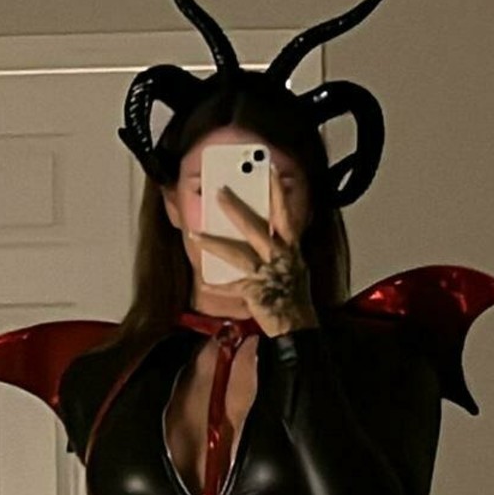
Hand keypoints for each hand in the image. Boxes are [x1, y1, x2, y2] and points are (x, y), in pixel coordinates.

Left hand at [190, 163, 318, 338]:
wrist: (297, 325)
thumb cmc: (295, 295)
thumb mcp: (295, 264)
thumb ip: (283, 245)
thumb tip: (269, 228)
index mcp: (290, 247)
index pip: (284, 213)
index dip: (278, 190)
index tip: (268, 169)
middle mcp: (279, 257)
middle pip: (255, 227)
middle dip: (236, 209)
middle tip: (220, 192)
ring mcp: (266, 274)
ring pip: (237, 254)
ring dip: (215, 243)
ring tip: (196, 234)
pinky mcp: (255, 293)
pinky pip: (231, 287)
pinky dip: (217, 286)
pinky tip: (203, 283)